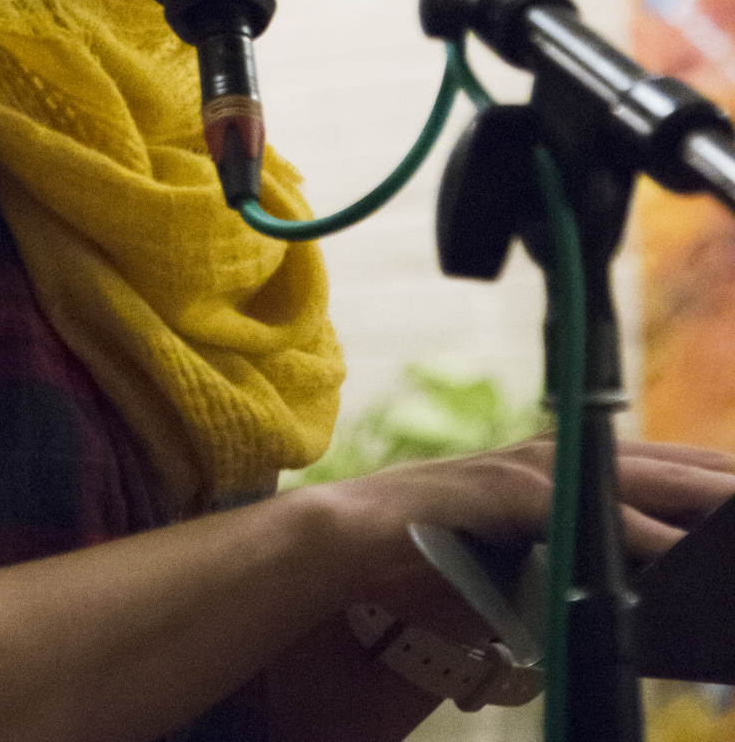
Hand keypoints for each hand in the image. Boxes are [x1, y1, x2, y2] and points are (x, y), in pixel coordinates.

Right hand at [300, 435, 734, 612]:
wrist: (356, 542)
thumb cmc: (438, 558)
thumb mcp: (529, 564)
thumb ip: (580, 567)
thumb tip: (643, 595)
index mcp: (567, 472)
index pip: (664, 469)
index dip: (715, 480)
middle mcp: (556, 459)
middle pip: (665, 468)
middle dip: (723, 484)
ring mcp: (531, 469)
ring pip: (636, 477)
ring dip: (698, 495)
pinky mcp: (505, 490)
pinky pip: (581, 509)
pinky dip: (631, 527)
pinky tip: (672, 545)